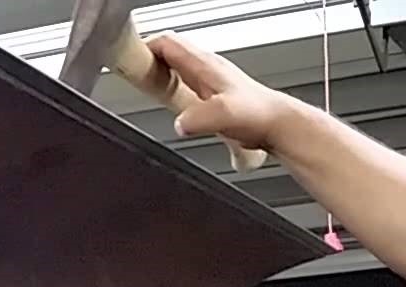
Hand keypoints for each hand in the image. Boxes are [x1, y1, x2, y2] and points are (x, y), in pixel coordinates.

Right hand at [147, 34, 298, 151]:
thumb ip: (198, 118)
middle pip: (168, 51)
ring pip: (176, 65)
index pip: (167, 43)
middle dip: (147, 60)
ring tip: (146, 87)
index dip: (145, 48)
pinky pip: (184, 82)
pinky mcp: (212, 92)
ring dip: (159, 73)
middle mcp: (206, 67)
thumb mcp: (224, 116)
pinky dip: (171, 88)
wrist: (277, 124)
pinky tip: (171, 104)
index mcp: (204, 65)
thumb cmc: (258, 114)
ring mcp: (209, 79)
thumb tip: (178, 123)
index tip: (128, 59)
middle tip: (133, 75)